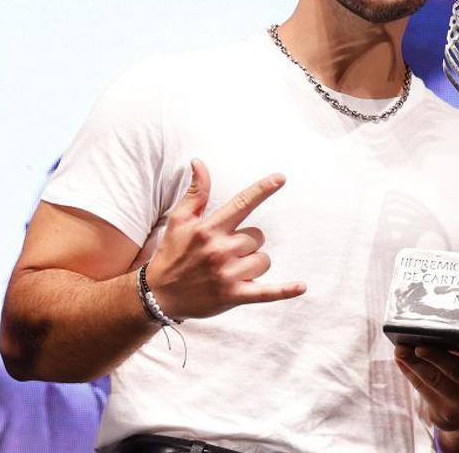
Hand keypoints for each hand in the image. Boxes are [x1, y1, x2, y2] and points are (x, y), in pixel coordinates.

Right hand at [146, 158, 304, 320]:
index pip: (241, 203)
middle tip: (225, 252)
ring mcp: (227, 274)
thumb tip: (198, 162)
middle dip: (248, 243)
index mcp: (209, 229)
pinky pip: (266, 292)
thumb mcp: (179, 221)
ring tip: (231, 270)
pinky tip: (301, 286)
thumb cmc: (171, 254)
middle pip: (257, 237)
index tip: (281, 178)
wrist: (157, 296)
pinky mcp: (233, 296)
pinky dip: (284, 291)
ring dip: (253, 264)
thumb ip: (196, 193)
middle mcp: (220, 250)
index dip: (263, 189)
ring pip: (263, 260)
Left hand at [394, 343, 458, 450]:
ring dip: (416, 363)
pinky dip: (410, 372)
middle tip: (420, 344)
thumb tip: (443, 329)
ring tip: (402, 349)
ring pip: (435, 380)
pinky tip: (401, 360)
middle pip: (456, 371)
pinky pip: (423, 390)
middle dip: (436, 356)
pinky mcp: (443, 414)